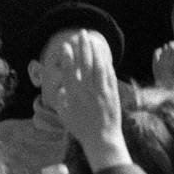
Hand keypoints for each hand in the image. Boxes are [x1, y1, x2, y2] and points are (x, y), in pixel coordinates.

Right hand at [53, 30, 127, 171]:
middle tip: (81, 33)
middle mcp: (88, 92)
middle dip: (83, 47)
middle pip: (85, 64)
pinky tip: (104, 54)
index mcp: (74, 97)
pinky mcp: (112, 93)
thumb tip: (60, 87)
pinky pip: (109, 74)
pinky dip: (106, 63)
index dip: (68, 58)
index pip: (70, 72)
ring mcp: (102, 92)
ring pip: (98, 66)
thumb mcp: (65, 116)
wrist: (102, 140)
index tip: (66, 46)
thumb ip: (60, 100)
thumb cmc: (81, 129)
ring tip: (92, 39)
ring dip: (95, 51)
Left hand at [152, 42, 173, 86]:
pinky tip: (167, 52)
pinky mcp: (155, 67)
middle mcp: (164, 65)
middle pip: (170, 46)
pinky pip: (157, 52)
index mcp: (173, 66)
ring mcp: (158, 66)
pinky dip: (162, 50)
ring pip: (164, 48)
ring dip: (170, 47)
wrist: (173, 96)